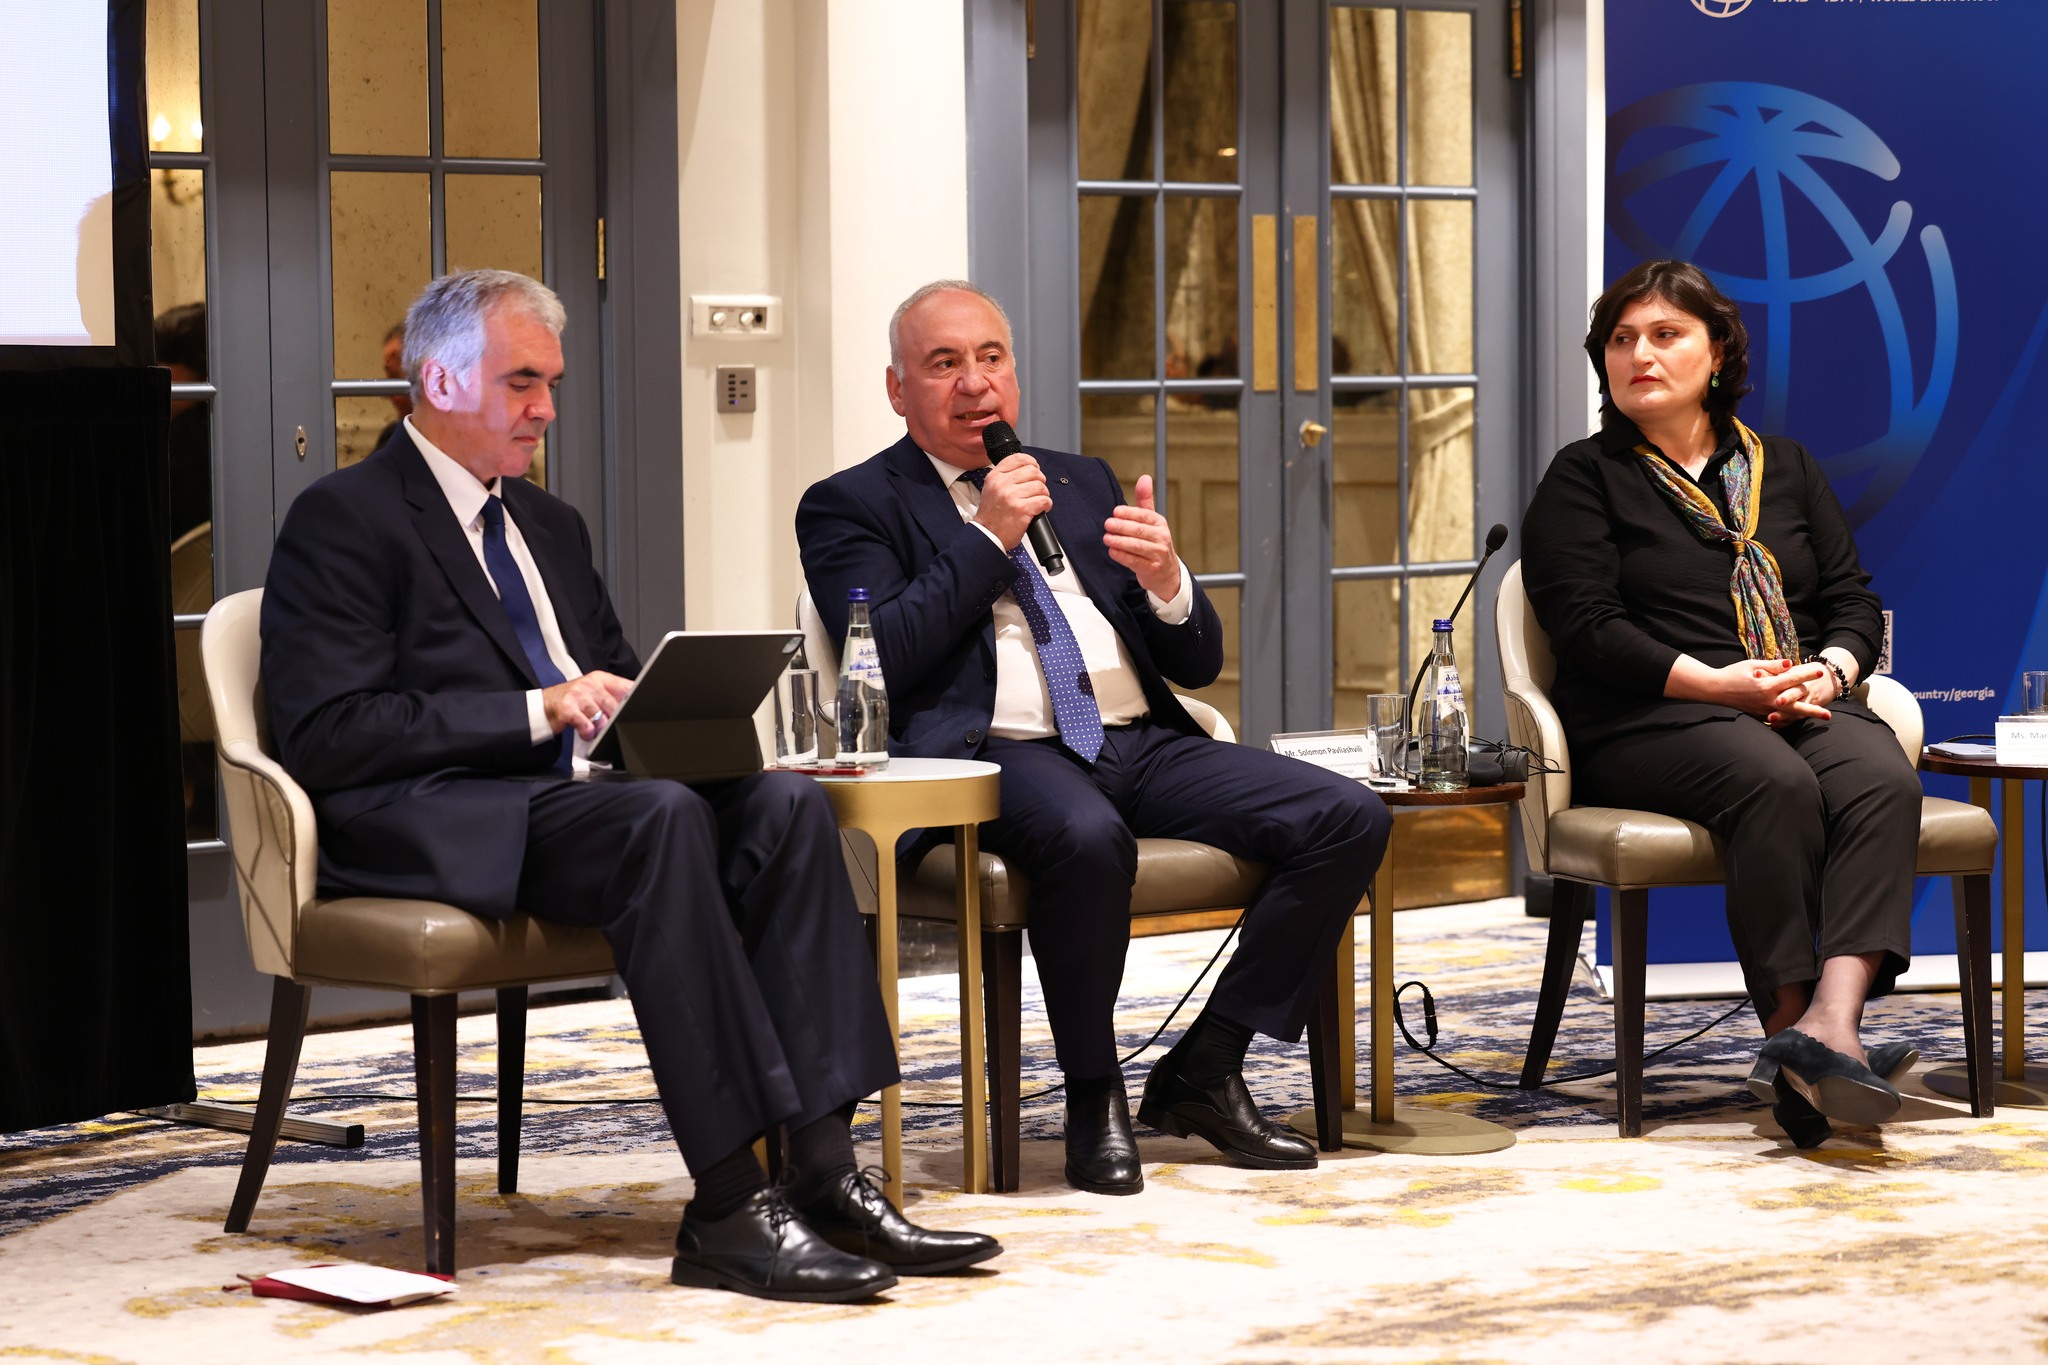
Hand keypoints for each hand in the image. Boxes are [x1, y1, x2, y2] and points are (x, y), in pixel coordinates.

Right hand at [543, 670, 634, 739]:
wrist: (545, 705)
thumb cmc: (573, 701)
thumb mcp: (594, 692)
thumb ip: (613, 695)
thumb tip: (636, 704)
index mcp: (600, 679)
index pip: (625, 687)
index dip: (635, 700)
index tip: (639, 711)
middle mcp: (590, 684)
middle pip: (615, 706)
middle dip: (615, 720)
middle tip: (611, 726)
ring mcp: (578, 695)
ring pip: (602, 718)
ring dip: (600, 729)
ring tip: (595, 730)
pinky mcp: (567, 708)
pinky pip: (586, 725)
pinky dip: (588, 733)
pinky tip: (586, 732)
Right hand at [970, 453, 1051, 549]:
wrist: (987, 535)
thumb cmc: (991, 515)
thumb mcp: (991, 489)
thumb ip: (1005, 477)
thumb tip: (1027, 469)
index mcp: (995, 477)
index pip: (1018, 458)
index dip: (1031, 462)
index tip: (1035, 468)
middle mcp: (1002, 484)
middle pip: (1033, 471)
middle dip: (1039, 481)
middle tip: (1036, 490)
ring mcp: (1012, 496)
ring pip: (1040, 486)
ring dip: (1043, 494)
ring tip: (1037, 501)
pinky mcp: (1022, 509)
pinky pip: (1044, 500)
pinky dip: (1046, 505)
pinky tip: (1041, 508)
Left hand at [1103, 475, 1180, 599]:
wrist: (1166, 572)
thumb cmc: (1155, 543)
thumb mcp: (1152, 520)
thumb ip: (1145, 500)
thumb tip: (1144, 478)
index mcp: (1159, 523)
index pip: (1144, 516)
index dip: (1130, 513)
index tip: (1116, 511)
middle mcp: (1161, 537)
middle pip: (1140, 530)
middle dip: (1123, 527)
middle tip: (1108, 524)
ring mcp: (1158, 554)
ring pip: (1138, 546)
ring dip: (1121, 542)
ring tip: (1107, 538)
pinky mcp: (1152, 569)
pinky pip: (1135, 561)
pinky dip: (1123, 556)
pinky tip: (1112, 551)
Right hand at [1711, 658, 1832, 725]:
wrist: (1715, 690)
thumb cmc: (1733, 673)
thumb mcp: (1752, 665)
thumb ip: (1773, 666)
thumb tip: (1791, 664)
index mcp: (1766, 686)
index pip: (1791, 679)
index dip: (1806, 675)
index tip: (1819, 672)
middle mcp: (1767, 700)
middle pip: (1795, 707)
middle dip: (1813, 710)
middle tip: (1829, 714)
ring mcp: (1763, 710)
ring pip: (1788, 715)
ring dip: (1805, 716)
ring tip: (1819, 718)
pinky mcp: (1758, 715)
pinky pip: (1778, 717)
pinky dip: (1790, 718)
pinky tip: (1799, 717)